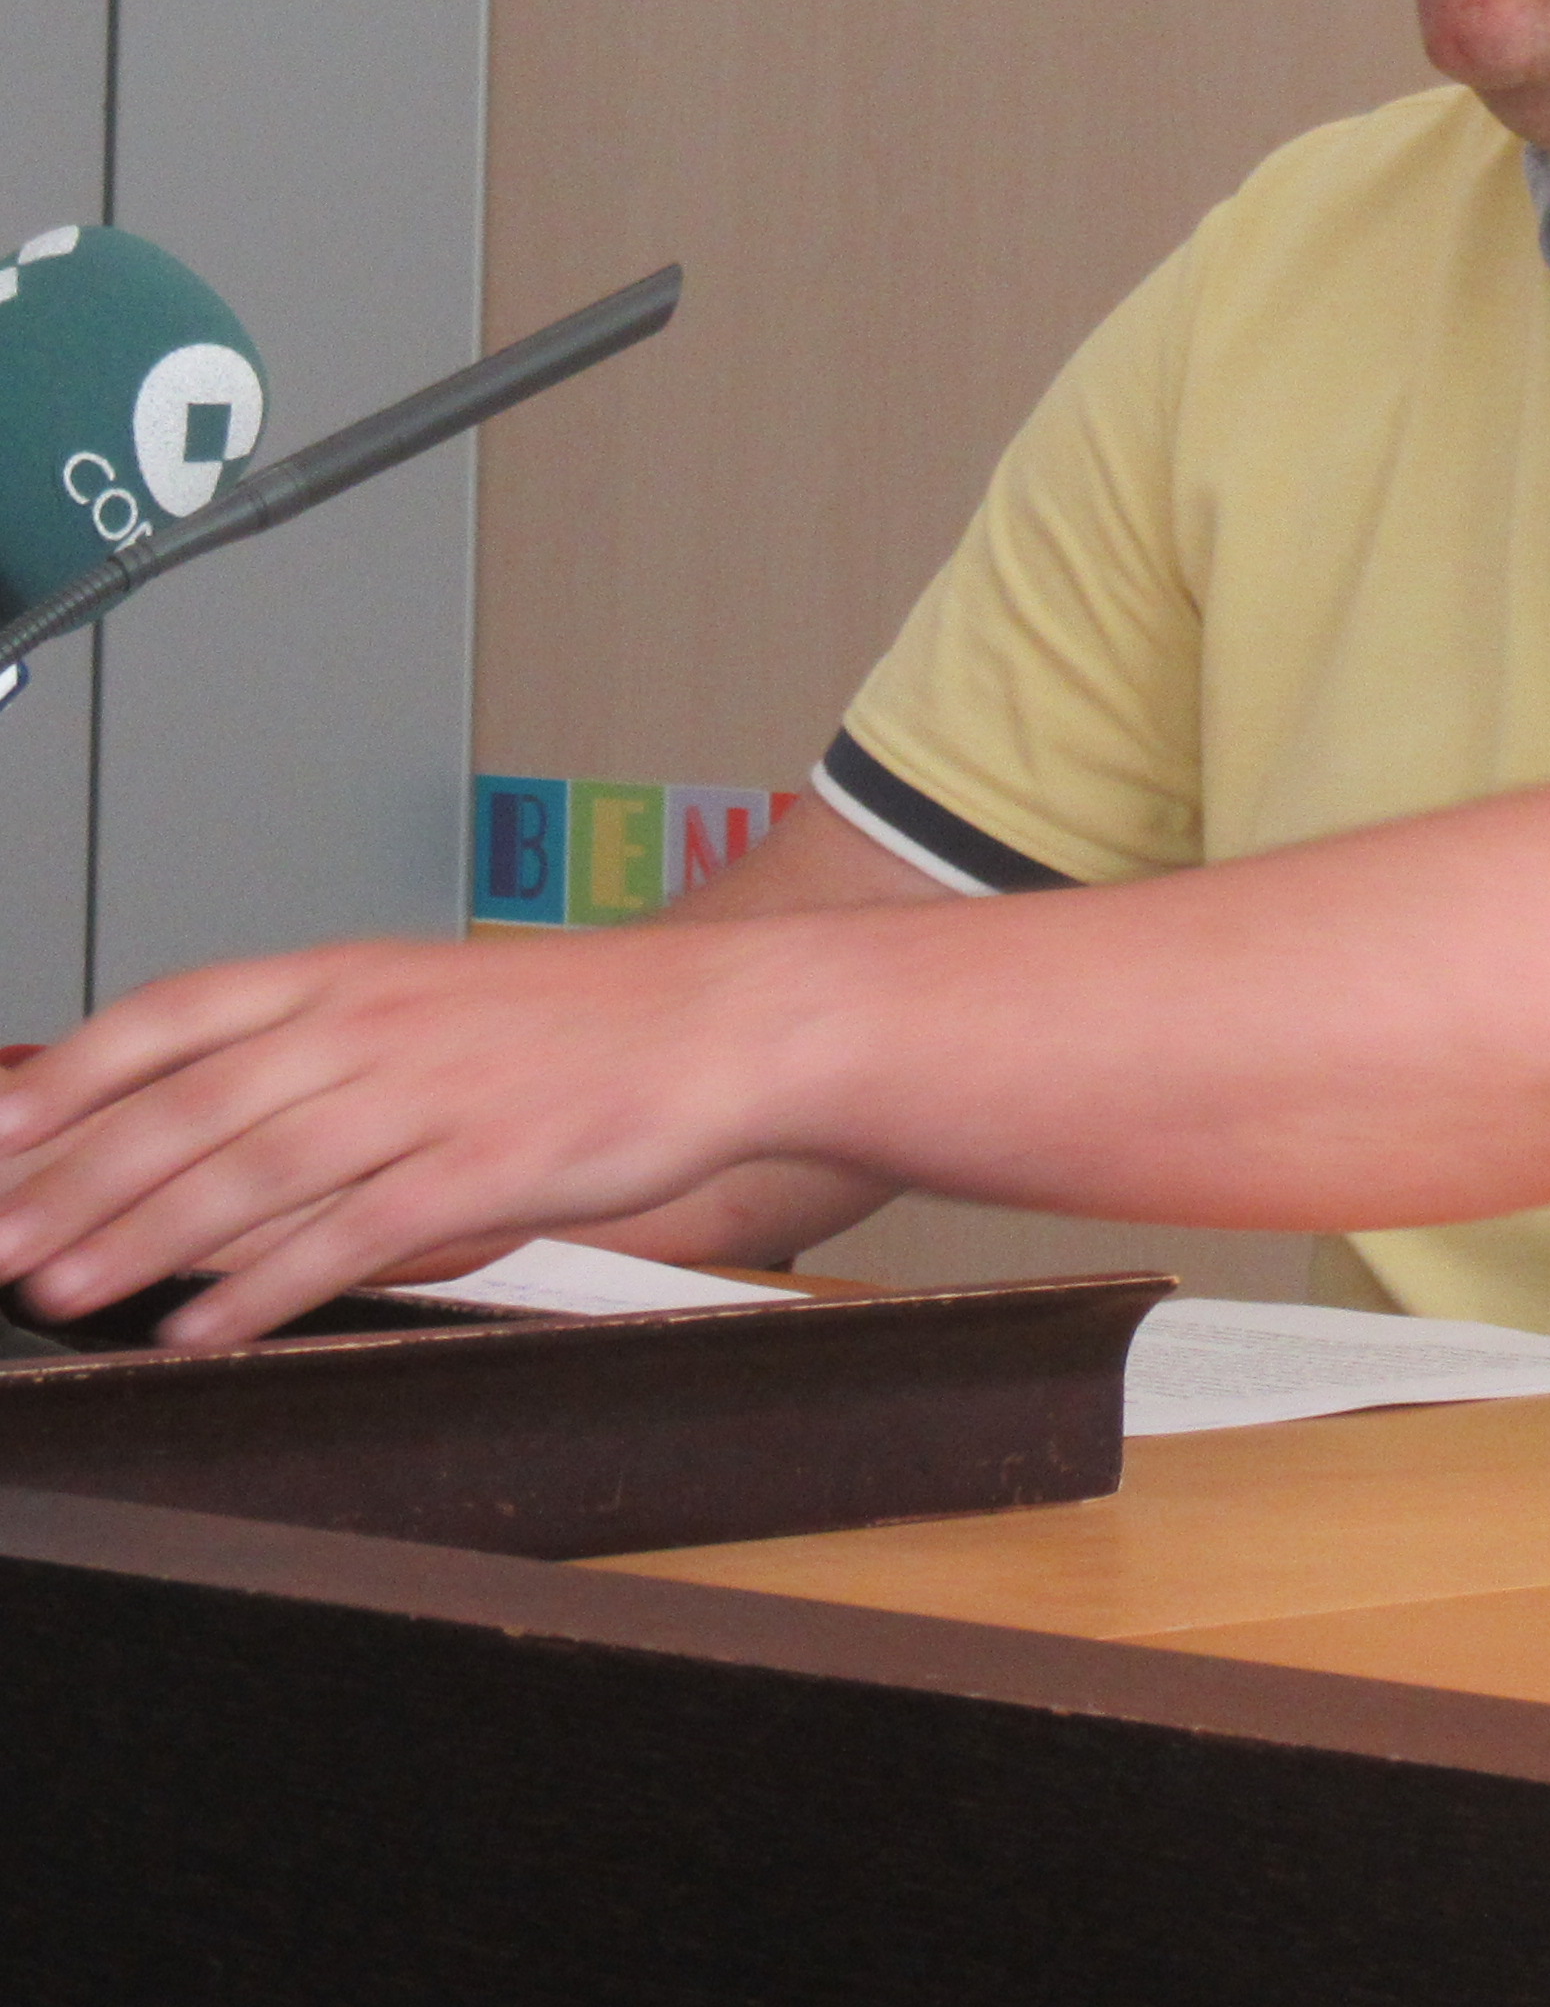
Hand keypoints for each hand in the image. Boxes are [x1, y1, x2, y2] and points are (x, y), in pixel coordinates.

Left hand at [0, 923, 833, 1347]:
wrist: (730, 1019)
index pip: (172, 1013)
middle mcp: (374, 1022)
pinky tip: (202, 1329)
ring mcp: (429, 1092)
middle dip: (72, 1181)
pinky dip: (263, 1287)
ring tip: (59, 1291)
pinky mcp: (485, 1163)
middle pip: (188, 1103)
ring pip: (251, 1168)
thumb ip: (316, 1048)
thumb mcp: (431, 1001)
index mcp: (350, 973)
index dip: (69, 1075)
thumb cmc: (584, 1021)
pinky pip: (351, 1231)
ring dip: (140, 1237)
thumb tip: (193, 1116)